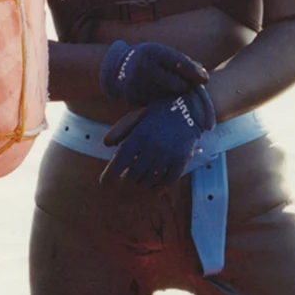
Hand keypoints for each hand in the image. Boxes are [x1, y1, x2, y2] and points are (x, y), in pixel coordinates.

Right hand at [99, 39, 209, 105]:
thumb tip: (205, 79)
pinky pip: (157, 105)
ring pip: (169, 97)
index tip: (206, 79)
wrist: (116, 68)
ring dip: (173, 95)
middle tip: (185, 83)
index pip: (182, 66)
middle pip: (178, 86)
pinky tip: (156, 94)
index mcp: (153, 52)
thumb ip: (184, 63)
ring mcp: (137, 85)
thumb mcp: (164, 53)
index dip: (197, 74)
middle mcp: (143, 68)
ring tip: (168, 87)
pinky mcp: (134, 100)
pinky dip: (161, 102)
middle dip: (184, 85)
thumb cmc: (148, 58)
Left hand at [101, 88, 217, 188]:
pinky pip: (168, 180)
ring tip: (139, 179)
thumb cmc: (157, 114)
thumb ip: (120, 129)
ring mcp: (169, 153)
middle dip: (126, 179)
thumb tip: (106, 144)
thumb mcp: (137, 116)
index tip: (105, 182)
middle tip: (126, 177)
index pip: (120, 160)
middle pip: (134, 174)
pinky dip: (159, 185)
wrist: (189, 109)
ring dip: (142, 183)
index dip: (111, 174)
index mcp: (140, 134)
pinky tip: (154, 184)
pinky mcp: (182, 159)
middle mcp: (154, 146)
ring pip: (150, 179)